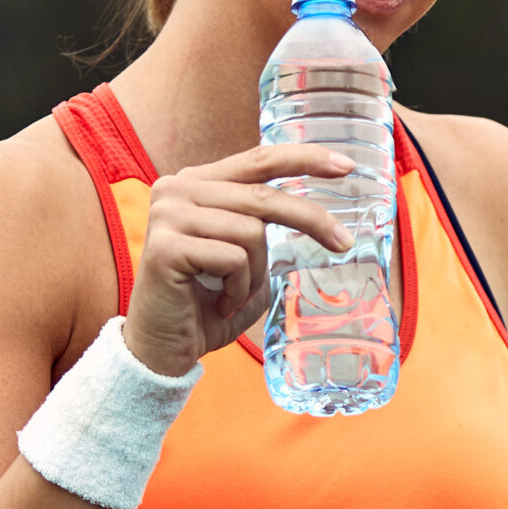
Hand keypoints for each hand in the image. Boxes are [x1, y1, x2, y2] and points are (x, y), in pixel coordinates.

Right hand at [123, 145, 356, 377]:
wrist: (161, 349)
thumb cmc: (206, 305)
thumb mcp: (243, 256)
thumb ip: (262, 226)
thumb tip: (317, 217)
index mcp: (197, 183)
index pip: (258, 160)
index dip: (304, 159)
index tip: (345, 166)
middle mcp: (176, 189)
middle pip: (263, 196)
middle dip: (310, 220)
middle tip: (343, 243)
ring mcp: (167, 214)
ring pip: (252, 231)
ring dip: (255, 274)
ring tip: (233, 295)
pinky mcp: (165, 246)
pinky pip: (233, 259)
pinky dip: (238, 289)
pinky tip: (219, 303)